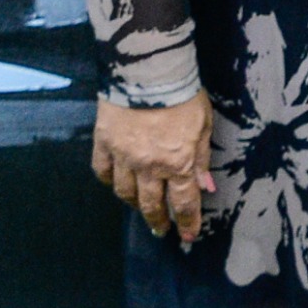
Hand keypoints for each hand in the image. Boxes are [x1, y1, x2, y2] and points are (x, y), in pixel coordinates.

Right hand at [92, 90, 217, 243]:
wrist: (149, 71)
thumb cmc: (183, 95)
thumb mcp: (203, 126)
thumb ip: (202, 159)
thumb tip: (205, 187)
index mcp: (177, 163)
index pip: (183, 203)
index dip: (187, 223)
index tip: (189, 236)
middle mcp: (148, 167)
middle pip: (151, 204)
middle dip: (159, 221)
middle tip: (162, 231)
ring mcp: (122, 156)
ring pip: (125, 192)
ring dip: (134, 204)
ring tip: (141, 209)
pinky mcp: (103, 142)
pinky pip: (102, 171)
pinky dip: (108, 181)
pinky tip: (115, 183)